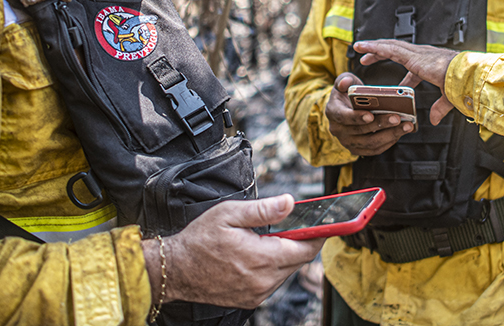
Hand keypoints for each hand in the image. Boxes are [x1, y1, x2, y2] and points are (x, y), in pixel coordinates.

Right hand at [145, 195, 323, 308]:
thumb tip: (290, 202)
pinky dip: (274, 268)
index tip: (328, 225)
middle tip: (300, 227)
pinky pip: (273, 282)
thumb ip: (263, 210)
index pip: (304, 250)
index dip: (319, 236)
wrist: (175, 270)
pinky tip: (261, 255)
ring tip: (273, 239)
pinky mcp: (250, 300)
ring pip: (287, 273)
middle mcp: (262, 281)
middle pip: (298, 262)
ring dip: (287, 256)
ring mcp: (256, 294)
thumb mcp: (230, 214)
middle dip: (303, 244)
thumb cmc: (199, 240)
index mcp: (261, 258)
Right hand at [325, 72, 413, 155]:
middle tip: (397, 117)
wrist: (346, 108)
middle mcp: (337, 130)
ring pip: (370, 143)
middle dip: (381, 124)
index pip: (343, 117)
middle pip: (361, 130)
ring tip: (406, 125)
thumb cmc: (347, 93)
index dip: (357, 117)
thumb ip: (344, 80)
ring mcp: (348, 142)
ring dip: (390, 135)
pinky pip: (375, 149)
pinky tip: (401, 132)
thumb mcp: (344, 82)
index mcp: (332, 112)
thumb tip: (345, 83)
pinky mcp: (358, 150)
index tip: (371, 115)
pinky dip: (389, 142)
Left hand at [353, 40, 457, 124]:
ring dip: (373, 47)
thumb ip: (439, 108)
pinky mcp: (411, 56)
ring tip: (359, 47)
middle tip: (367, 58)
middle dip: (381, 53)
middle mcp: (423, 55)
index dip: (405, 78)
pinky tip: (362, 47)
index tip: (400, 85)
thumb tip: (433, 120)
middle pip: (396, 51)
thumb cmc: (463, 85)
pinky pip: (388, 49)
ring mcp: (417, 54)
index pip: (413, 69)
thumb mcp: (448, 98)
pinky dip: (373, 47)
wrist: (467, 77)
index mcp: (431, 65)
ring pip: (389, 46)